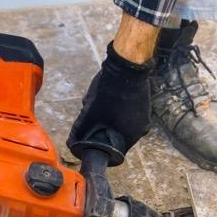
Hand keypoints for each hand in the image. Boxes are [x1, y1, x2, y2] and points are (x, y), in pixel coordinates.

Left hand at [67, 42, 154, 165]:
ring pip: (121, 123)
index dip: (101, 146)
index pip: (114, 150)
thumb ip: (81, 130)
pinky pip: (127, 112)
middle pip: (117, 136)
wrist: (126, 66)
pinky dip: (117, 109)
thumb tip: (71, 142)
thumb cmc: (110, 91)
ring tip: (100, 104)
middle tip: (93, 118)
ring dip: (109, 118)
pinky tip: (109, 97)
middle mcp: (141, 128)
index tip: (92, 139)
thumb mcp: (90, 113)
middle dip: (103, 129)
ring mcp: (144, 115)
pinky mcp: (144, 103)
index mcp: (131, 135)